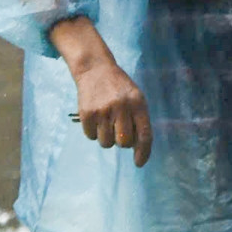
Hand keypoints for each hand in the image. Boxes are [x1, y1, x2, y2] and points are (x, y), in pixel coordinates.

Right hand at [50, 16, 152, 163]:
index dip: (144, 152)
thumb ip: (139, 120)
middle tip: (118, 130)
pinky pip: (91, 136)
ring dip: (107, 137)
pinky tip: (95, 117)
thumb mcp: (135, 98)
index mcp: (138, 104)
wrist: (95, 69)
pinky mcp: (86, 114)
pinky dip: (94, 132)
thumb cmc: (119, 88)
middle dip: (122, 142)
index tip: (139, 163)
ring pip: (107, 143)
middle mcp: (121, 107)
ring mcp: (103, 111)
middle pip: (124, 143)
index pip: (144, 135)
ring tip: (106, 121)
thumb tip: (136, 149)